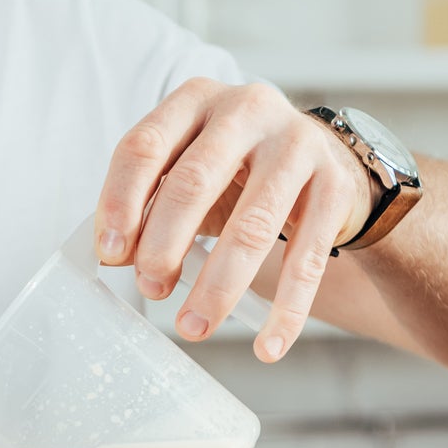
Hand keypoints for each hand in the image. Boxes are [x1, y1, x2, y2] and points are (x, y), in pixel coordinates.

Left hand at [94, 79, 375, 362]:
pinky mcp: (335, 185)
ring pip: (251, 225)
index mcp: (195, 100)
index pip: (144, 147)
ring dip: (218, 286)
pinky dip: (287, 309)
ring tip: (194, 327)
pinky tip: (268, 347)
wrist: (324, 161)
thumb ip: (149, 204)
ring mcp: (297, 144)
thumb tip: (115, 255)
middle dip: (164, 245)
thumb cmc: (235, 172)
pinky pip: (307, 257)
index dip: (120, 203)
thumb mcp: (187, 171)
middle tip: (151, 289)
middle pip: (192, 182)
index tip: (111, 254)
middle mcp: (247, 109)